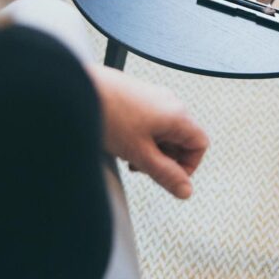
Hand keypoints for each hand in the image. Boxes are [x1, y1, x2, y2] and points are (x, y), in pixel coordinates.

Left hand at [90, 65, 208, 199]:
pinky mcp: (137, 95)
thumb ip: (165, 174)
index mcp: (177, 114)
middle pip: (182, 138)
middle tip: (143, 167)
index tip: (167, 176)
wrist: (78, 88)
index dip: (188, 166)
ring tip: (128, 155)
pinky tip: (120, 141)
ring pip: (163, 131)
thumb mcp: (139, 153)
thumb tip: (185, 191)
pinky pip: (149, 121)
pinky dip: (140, 136)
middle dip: (165, 158)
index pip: (200, 144)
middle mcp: (169, 102)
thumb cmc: (108, 114)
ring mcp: (153, 97)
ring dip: (151, 149)